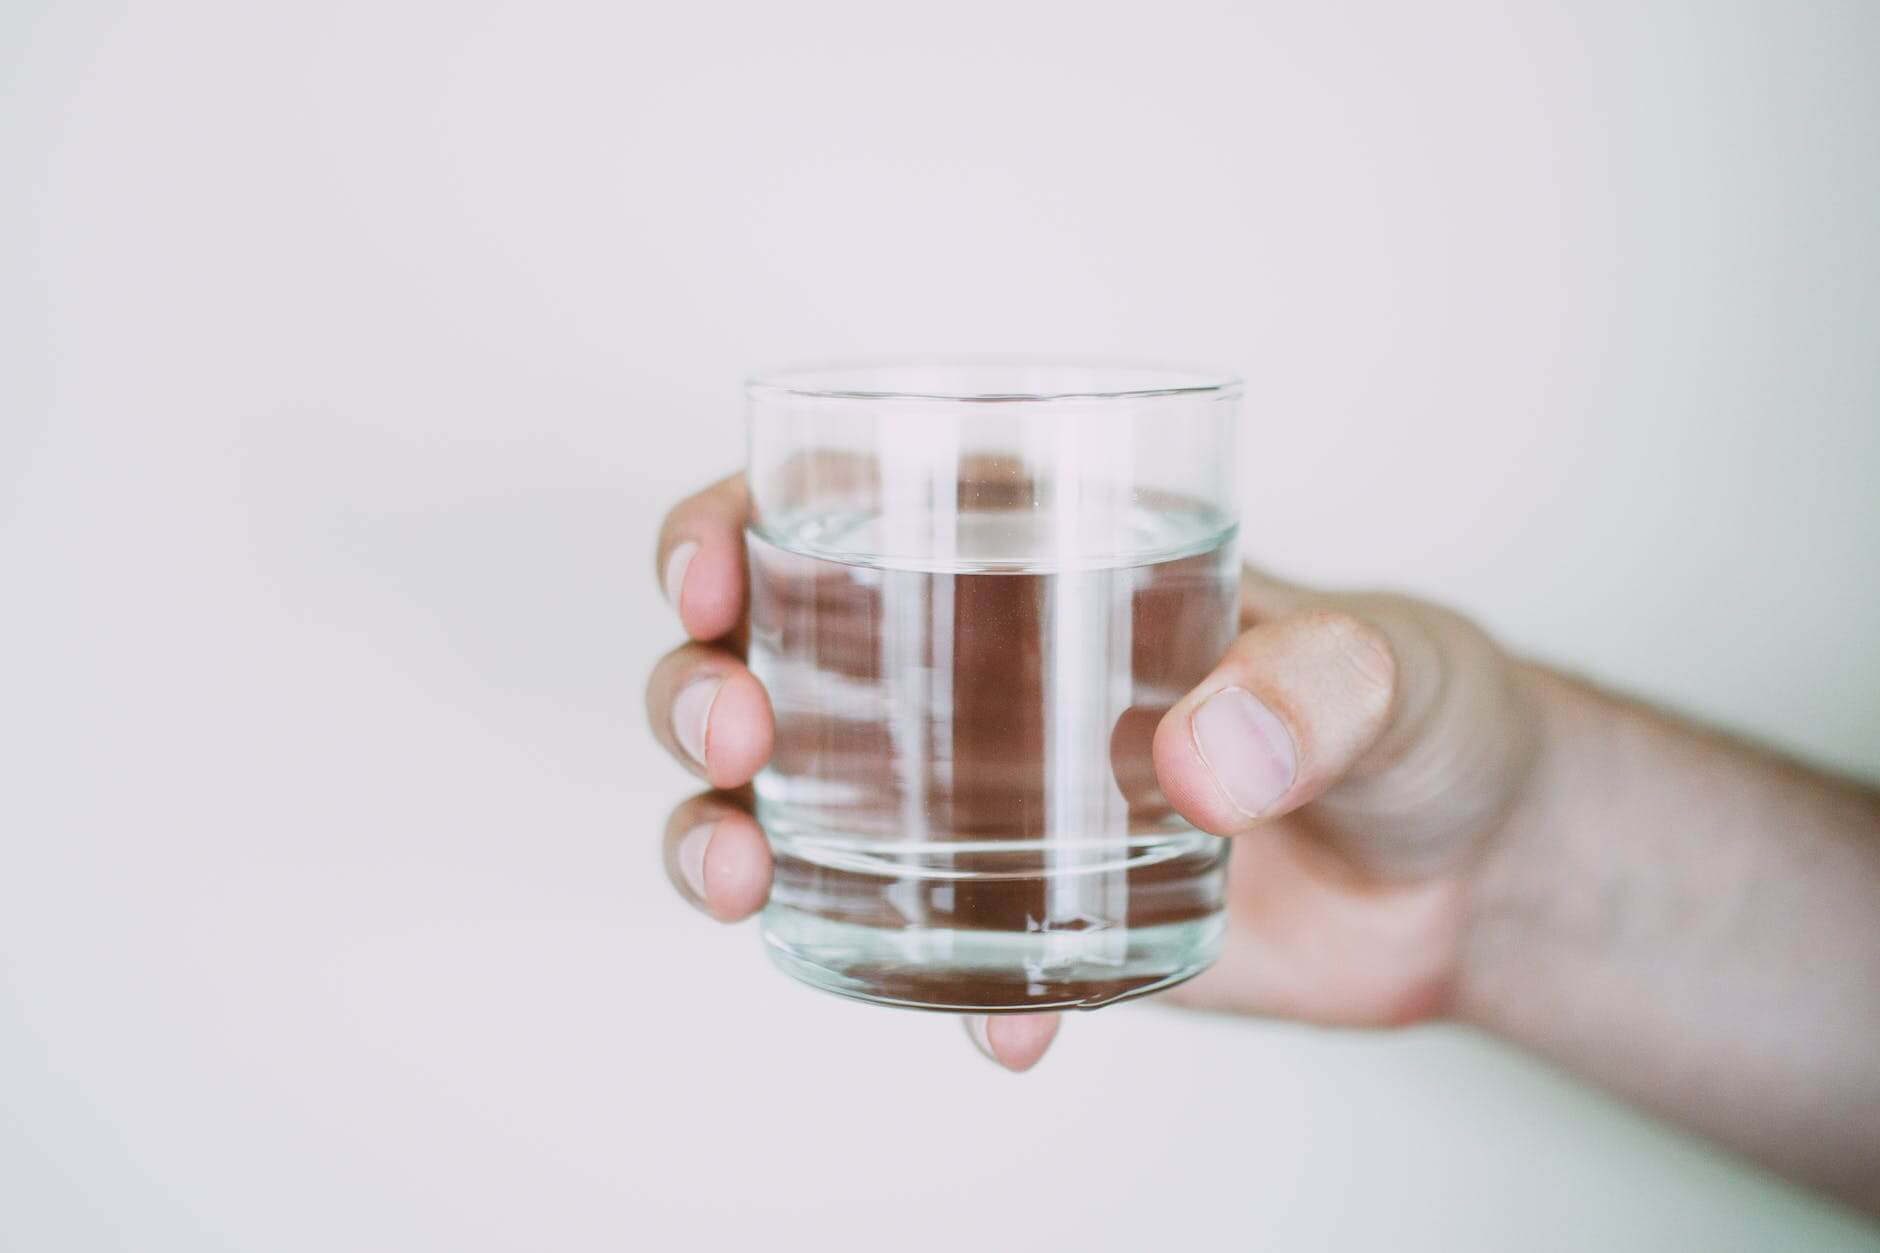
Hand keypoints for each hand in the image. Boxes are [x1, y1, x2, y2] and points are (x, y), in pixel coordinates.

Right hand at [648, 474, 1543, 1069]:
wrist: (1470, 879)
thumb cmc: (1422, 716)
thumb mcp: (1388, 670)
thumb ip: (1315, 688)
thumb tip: (1204, 753)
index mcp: (1039, 557)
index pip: (839, 505)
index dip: (731, 525)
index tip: (710, 576)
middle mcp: (980, 671)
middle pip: (767, 656)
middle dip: (698, 683)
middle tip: (733, 728)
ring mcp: (986, 800)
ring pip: (790, 803)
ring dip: (722, 833)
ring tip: (740, 876)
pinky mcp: (1025, 913)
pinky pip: (920, 948)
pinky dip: (924, 991)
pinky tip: (994, 1030)